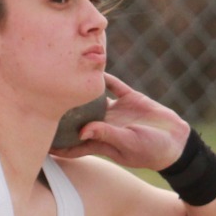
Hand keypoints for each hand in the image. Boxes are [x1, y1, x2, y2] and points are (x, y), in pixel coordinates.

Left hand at [49, 73, 191, 170]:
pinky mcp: (130, 99)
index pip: (74, 145)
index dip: (57, 145)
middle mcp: (106, 125)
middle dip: (63, 114)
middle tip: (41, 102)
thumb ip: (106, 134)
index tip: (38, 140)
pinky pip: (114, 85)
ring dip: (81, 91)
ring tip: (62, 77)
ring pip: (93, 99)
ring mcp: (117, 112)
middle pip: (79, 120)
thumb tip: (82, 130)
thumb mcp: (128, 143)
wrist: (177, 141)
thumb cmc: (152, 150)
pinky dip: (104, 77)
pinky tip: (91, 65)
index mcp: (103, 141)